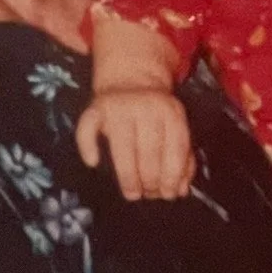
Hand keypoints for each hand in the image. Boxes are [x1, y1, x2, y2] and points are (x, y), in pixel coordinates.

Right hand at [76, 89, 196, 200]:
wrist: (131, 78)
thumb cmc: (156, 114)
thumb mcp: (175, 127)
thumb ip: (184, 158)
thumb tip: (181, 190)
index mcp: (171, 112)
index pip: (175, 148)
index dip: (172, 176)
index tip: (168, 195)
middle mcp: (146, 107)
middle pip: (149, 151)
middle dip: (150, 180)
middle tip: (148, 195)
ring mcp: (119, 106)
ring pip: (122, 147)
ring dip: (128, 176)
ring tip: (132, 193)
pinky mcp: (95, 107)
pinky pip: (88, 128)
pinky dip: (88, 147)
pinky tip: (93, 163)